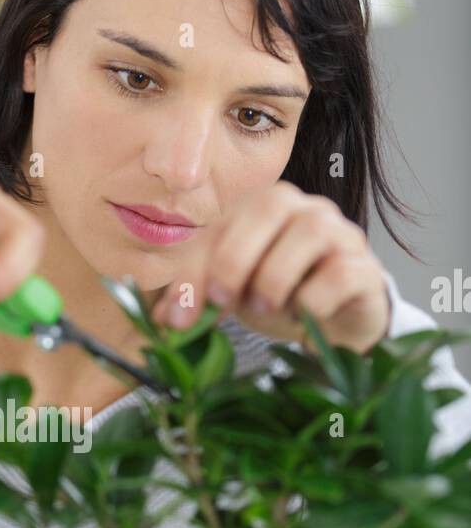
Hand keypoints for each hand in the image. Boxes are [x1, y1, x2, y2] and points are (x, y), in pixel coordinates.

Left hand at [153, 181, 390, 354]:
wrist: (336, 320)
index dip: (194, 272)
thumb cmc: (278, 297)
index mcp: (263, 209)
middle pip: (270, 207)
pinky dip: (313, 301)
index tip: (180, 319)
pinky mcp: (365, 268)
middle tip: (223, 303)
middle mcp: (304, 210)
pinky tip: (302, 316)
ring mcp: (340, 234)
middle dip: (236, 259)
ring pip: (310, 232)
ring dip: (276, 278)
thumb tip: (163, 321)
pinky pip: (341, 273)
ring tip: (265, 310)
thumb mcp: (232, 295)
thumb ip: (197, 299)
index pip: (222, 226)